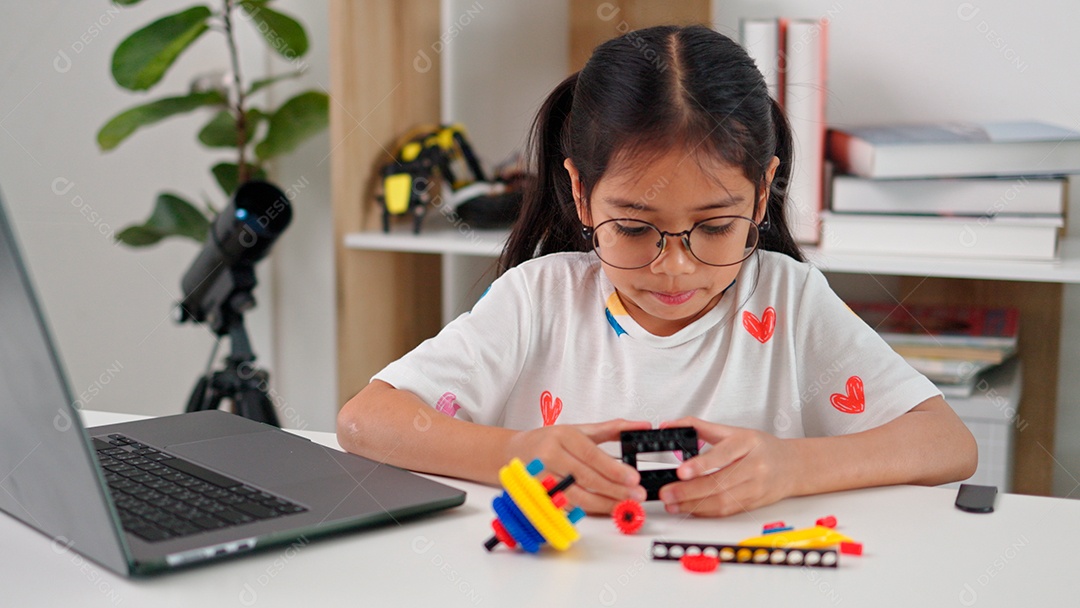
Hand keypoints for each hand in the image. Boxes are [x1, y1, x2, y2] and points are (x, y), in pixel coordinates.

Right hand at [504, 419, 650, 514]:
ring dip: (603, 503)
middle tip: (636, 495)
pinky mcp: (539, 494)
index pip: (591, 454)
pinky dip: (588, 509)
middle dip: (614, 489)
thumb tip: (641, 426)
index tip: (633, 478)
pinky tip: (604, 508)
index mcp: (562, 435)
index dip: (613, 469)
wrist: (516, 451)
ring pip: (576, 495)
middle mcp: (549, 455)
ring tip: (624, 505)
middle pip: (585, 477)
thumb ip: (612, 429)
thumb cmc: (550, 440)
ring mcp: (541, 477)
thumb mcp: (579, 429)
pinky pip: (567, 505)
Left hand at [657, 417, 798, 516]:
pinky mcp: (753, 503)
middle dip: (688, 491)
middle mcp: (755, 466)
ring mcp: (756, 487)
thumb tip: (671, 425)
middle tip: (667, 492)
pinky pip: (727, 510)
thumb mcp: (733, 431)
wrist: (792, 466)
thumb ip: (700, 427)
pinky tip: (690, 509)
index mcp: (748, 443)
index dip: (701, 464)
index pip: (723, 454)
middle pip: (719, 482)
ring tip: (672, 503)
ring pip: (722, 500)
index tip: (681, 471)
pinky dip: (706, 511)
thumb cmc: (761, 447)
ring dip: (694, 505)